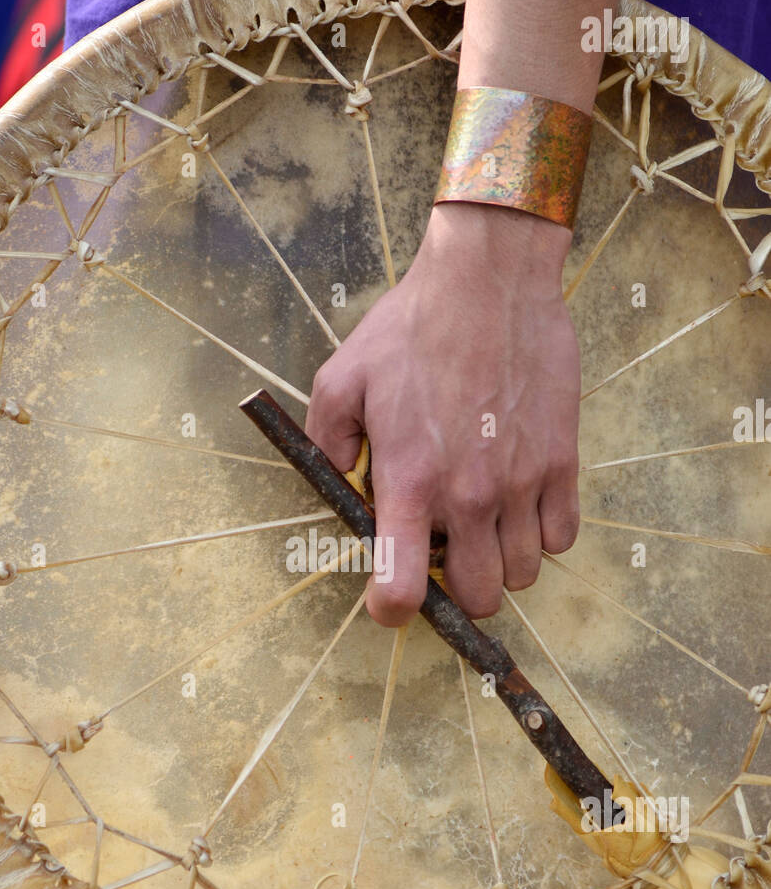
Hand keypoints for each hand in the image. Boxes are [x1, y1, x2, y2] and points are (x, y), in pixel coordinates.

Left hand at [305, 201, 581, 625]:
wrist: (488, 280)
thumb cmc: (411, 327)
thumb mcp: (340, 379)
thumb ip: (326, 443)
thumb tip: (339, 481)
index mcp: (409, 482)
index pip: (401, 590)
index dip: (392, 608)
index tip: (391, 597)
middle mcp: (469, 495)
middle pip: (479, 597)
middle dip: (458, 587)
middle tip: (444, 549)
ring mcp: (522, 482)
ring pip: (524, 574)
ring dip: (502, 561)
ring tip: (484, 525)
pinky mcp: (562, 462)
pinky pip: (562, 537)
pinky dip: (543, 533)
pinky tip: (521, 502)